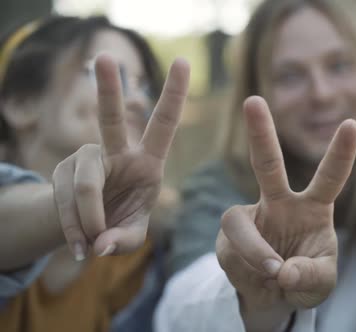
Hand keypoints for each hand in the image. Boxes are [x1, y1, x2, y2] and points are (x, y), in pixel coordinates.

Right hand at [52, 54, 189, 260]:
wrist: (87, 231)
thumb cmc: (119, 225)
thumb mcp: (131, 235)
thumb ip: (123, 241)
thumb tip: (101, 245)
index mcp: (148, 161)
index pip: (164, 124)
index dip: (174, 94)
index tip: (183, 61)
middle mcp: (117, 152)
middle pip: (111, 119)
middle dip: (108, 89)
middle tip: (104, 57)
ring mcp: (86, 158)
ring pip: (85, 186)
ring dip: (89, 221)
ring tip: (93, 245)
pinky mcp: (61, 171)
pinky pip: (65, 203)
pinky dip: (73, 231)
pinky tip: (80, 248)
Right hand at [216, 96, 355, 317]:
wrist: (274, 299)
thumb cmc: (305, 281)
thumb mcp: (321, 283)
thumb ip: (310, 275)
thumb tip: (282, 270)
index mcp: (313, 208)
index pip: (329, 177)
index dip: (340, 153)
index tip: (352, 123)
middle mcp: (280, 203)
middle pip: (268, 164)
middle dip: (260, 132)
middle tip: (252, 100)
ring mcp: (250, 218)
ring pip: (236, 218)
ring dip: (254, 250)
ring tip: (273, 272)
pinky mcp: (227, 238)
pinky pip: (231, 249)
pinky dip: (247, 268)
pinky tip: (260, 277)